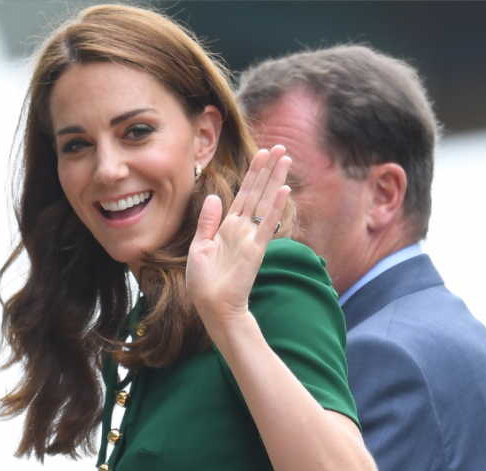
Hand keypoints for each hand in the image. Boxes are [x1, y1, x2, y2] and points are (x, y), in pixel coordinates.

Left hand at [187, 146, 291, 332]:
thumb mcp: (199, 247)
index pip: (244, 194)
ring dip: (275, 179)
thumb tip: (214, 197)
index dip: (253, 173)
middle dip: (268, 169)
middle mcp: (242, 228)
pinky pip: (267, 224)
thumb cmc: (204, 283)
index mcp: (227, 226)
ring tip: (286, 159)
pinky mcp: (256, 249)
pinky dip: (275, 207)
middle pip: (257, 192)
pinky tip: (284, 190)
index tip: (263, 154)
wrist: (212, 306)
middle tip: (281, 148)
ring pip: (265, 201)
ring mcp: (250, 237)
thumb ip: (208, 222)